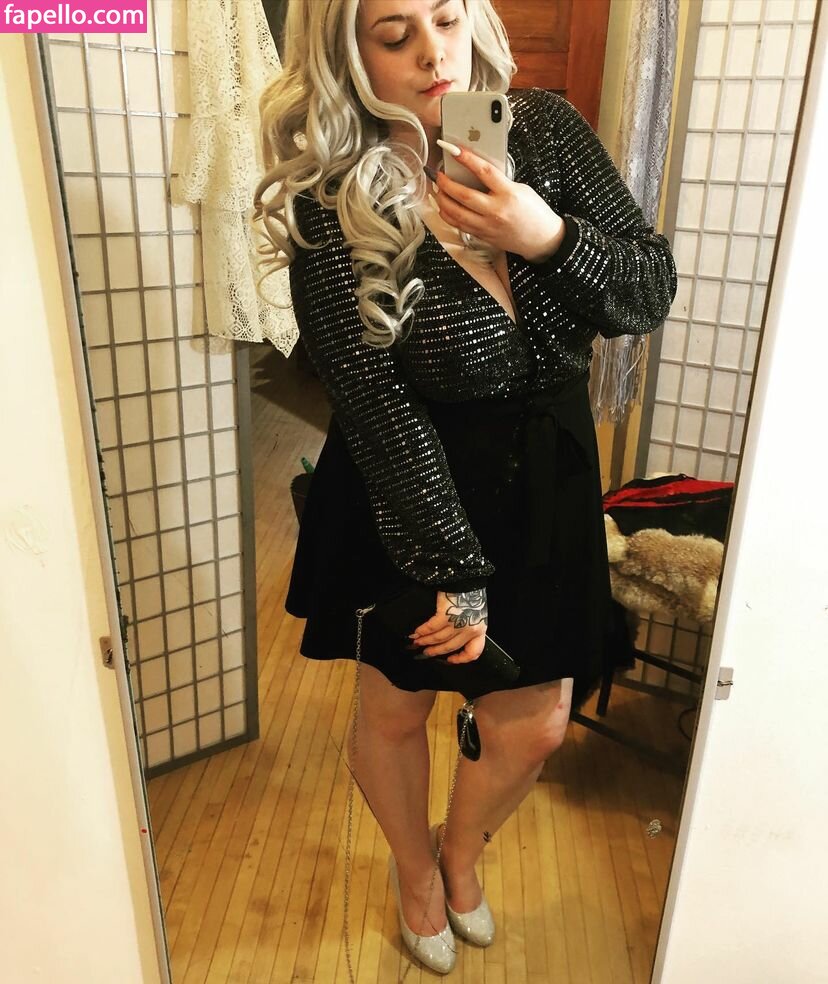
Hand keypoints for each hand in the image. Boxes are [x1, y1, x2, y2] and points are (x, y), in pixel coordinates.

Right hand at [410, 588, 487, 663]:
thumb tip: (453, 637)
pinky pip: (431, 627)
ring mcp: (458, 624)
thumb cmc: (470, 593)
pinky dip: (422, 631)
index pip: (473, 652)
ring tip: (417, 641)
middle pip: (450, 646)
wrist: (466, 577)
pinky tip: (417, 631)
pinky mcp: (446, 615)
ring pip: (438, 638)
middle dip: (435, 650)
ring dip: (425, 641)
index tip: (450, 659)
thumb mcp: (476, 614)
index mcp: (480, 629)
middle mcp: (470, 630)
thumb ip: (468, 627)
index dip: (460, 659)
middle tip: (426, 652)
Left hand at [431, 144, 565, 262]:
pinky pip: (460, 225)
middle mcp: (496, 211)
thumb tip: (477, 173)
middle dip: (446, 183)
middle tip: (438, 174)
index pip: (484, 172)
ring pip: (457, 213)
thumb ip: (499, 182)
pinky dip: (448, 215)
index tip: (454, 150)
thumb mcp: (520, 189)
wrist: (541, 239)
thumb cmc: (533, 212)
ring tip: (438, 190)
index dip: (467, 158)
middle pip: (464, 195)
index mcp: (508, 194)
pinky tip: (444, 207)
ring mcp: (487, 225)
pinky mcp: (483, 236)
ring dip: (442, 200)